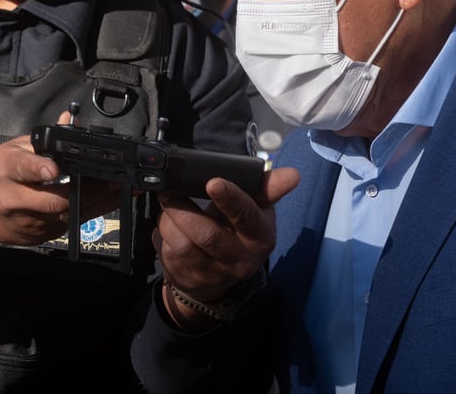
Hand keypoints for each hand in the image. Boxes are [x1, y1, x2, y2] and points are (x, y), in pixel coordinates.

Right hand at [0, 132, 120, 255]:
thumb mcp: (12, 148)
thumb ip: (45, 138)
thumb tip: (71, 119)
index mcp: (4, 171)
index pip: (21, 169)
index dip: (38, 169)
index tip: (53, 169)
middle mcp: (14, 201)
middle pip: (52, 201)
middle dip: (85, 191)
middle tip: (113, 178)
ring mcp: (27, 223)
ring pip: (66, 217)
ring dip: (97, 202)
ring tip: (123, 188)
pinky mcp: (38, 238)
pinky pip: (69, 226)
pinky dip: (90, 212)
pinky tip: (110, 200)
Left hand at [154, 166, 299, 326]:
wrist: (221, 277)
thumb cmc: (239, 231)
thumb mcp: (256, 210)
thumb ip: (268, 189)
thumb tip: (293, 175)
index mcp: (260, 237)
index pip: (246, 216)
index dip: (230, 199)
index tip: (213, 182)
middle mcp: (239, 260)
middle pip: (207, 235)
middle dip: (184, 210)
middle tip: (170, 192)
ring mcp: (213, 274)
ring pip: (182, 245)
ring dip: (169, 221)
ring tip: (168, 206)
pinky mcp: (189, 281)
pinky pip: (168, 254)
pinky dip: (162, 236)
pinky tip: (168, 228)